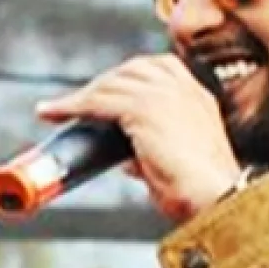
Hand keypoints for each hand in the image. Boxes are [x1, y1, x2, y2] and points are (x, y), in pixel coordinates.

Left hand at [36, 53, 241, 222]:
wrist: (214, 199)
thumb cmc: (199, 192)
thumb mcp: (176, 161)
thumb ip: (153, 151)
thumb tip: (128, 158)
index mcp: (196, 96)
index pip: (156, 68)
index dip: (125, 77)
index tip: (104, 90)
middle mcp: (182, 88)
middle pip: (128, 71)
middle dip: (99, 85)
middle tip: (74, 104)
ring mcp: (164, 95)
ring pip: (110, 85)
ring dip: (81, 96)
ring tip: (57, 110)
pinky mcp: (144, 109)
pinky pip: (98, 101)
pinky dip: (72, 106)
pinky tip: (54, 113)